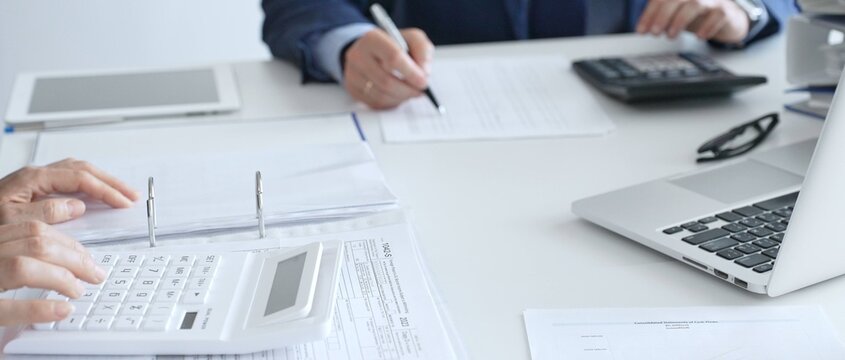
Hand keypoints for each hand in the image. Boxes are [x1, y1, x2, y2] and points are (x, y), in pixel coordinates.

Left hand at [0, 159, 138, 224]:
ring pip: (76, 172)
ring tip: (119, 194)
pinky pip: (68, 180)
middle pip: (82, 169)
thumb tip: (76, 205)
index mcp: (32, 178)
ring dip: (101, 181)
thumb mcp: (12, 222)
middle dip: (110, 182)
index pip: (80, 177)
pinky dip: (87, 186)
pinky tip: (92, 197)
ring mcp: (33, 181)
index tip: (124, 202)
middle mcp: (34, 175)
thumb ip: (45, 213)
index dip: (106, 189)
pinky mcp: (32, 190)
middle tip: (131, 196)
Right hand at [0, 221, 105, 324]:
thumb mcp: (0, 253)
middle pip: (36, 245)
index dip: (66, 242)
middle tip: (95, 274)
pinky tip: (63, 310)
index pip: (33, 229)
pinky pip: (8, 308)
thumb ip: (20, 247)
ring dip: (60, 277)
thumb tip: (67, 240)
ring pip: (23, 267)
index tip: (85, 254)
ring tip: (78, 290)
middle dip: (74, 259)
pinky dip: (38, 308)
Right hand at [343, 28, 433, 108]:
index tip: (424, 81)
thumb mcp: (412, 39)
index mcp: (373, 39)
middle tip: (420, 90)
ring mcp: (353, 75)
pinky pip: (376, 103)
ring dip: (401, 97)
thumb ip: (423, 51)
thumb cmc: (395, 46)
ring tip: (410, 91)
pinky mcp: (353, 90)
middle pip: (386, 81)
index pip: (393, 57)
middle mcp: (358, 56)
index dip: (411, 73)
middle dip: (408, 90)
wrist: (371, 52)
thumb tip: (424, 73)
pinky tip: (398, 94)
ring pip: (381, 95)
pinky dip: (392, 102)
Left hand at [636, 0, 750, 43]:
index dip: (649, 14)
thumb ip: (657, 13)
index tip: (641, 30)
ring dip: (680, 21)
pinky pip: (717, 16)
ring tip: (670, 36)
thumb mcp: (673, 9)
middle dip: (662, 16)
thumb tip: (642, 27)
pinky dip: (706, 27)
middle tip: (654, 33)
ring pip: (695, 4)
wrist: (723, 15)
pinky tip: (699, 37)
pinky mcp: (724, 10)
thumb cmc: (693, 12)